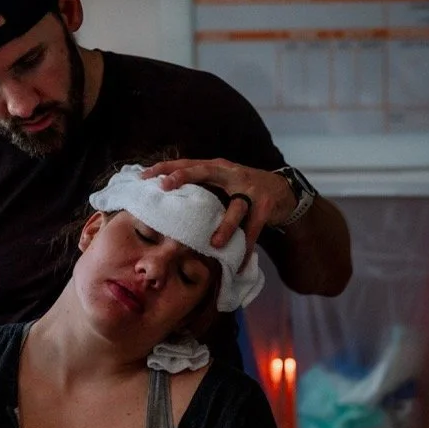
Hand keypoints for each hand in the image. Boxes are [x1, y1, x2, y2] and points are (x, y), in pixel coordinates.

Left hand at [140, 159, 295, 265]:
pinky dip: (246, 247)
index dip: (167, 167)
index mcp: (219, 168)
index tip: (144, 175)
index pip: (189, 163)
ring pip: (236, 208)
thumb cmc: (245, 189)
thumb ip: (202, 188)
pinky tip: (239, 263)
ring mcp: (251, 189)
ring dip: (225, 226)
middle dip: (185, 177)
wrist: (284, 190)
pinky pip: (254, 230)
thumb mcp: (224, 183)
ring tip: (214, 244)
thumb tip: (167, 200)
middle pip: (206, 171)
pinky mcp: (266, 206)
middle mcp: (233, 174)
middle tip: (165, 186)